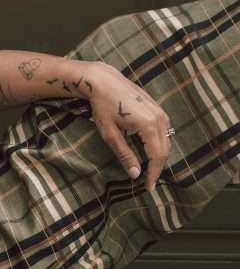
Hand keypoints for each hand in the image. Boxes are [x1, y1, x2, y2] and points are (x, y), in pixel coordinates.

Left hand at [81, 59, 172, 190]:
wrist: (103, 81)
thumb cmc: (102, 106)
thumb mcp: (110, 134)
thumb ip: (125, 155)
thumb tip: (135, 174)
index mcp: (148, 125)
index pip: (157, 157)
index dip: (153, 174)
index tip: (148, 187)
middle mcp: (159, 118)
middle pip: (164, 150)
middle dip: (157, 168)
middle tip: (148, 182)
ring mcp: (160, 111)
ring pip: (166, 141)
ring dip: (158, 156)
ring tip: (148, 169)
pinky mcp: (157, 108)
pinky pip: (163, 131)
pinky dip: (158, 144)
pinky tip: (148, 151)